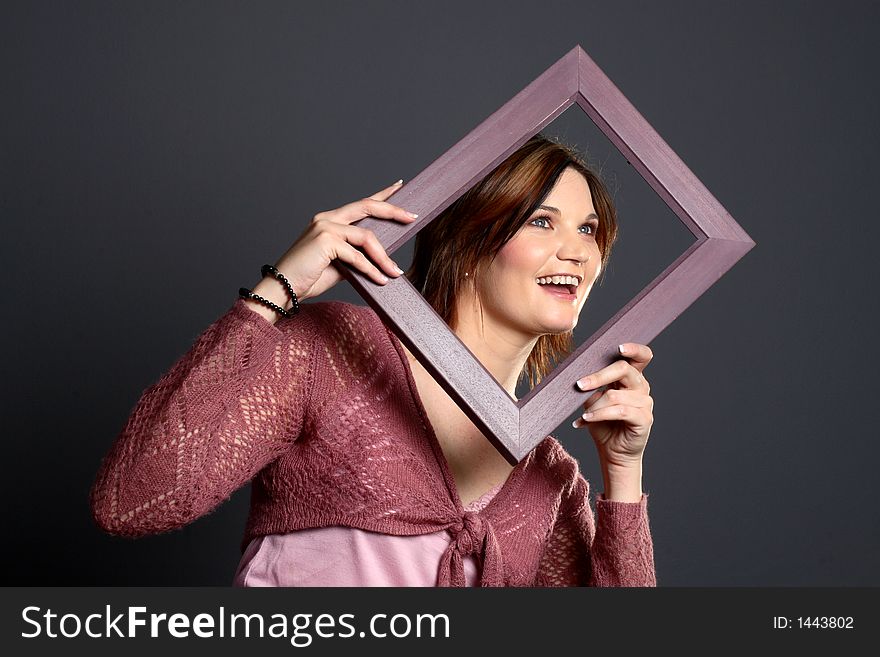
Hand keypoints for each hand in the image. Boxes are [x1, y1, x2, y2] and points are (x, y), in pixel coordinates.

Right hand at [273, 179, 417, 301]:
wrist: (282, 290)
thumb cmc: (308, 278)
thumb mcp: (338, 266)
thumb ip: (356, 257)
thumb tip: (379, 260)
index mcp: (329, 220)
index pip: (360, 204)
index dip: (382, 195)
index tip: (400, 186)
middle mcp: (327, 218)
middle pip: (367, 206)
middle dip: (392, 210)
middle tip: (412, 216)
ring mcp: (325, 227)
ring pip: (366, 237)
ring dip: (383, 257)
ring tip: (394, 272)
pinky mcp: (325, 240)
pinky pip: (357, 256)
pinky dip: (371, 269)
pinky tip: (380, 280)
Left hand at [572, 343, 654, 470]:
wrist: (613, 452)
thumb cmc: (603, 424)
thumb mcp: (593, 401)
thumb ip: (592, 387)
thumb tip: (579, 378)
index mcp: (632, 378)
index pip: (641, 356)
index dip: (634, 348)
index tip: (619, 347)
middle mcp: (641, 387)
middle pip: (624, 369)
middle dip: (599, 376)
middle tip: (579, 384)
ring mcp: (645, 403)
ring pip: (616, 395)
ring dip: (595, 405)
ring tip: (583, 414)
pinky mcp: (644, 419)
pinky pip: (620, 411)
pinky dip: (599, 414)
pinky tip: (586, 420)